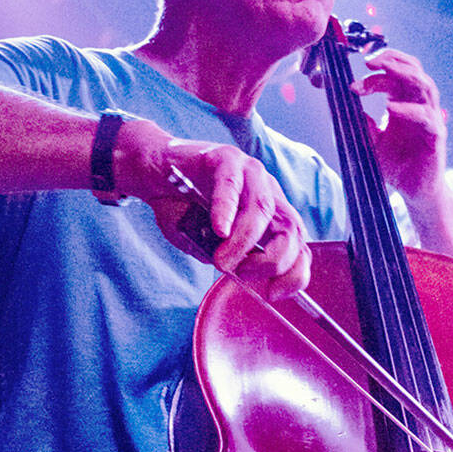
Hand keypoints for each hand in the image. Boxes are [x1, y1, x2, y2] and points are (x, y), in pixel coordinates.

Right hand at [115, 120, 310, 300]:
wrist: (153, 173)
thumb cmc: (183, 208)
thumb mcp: (209, 244)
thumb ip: (228, 258)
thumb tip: (242, 275)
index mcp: (272, 215)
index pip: (299, 245)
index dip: (295, 272)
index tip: (274, 293)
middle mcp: (268, 192)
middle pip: (291, 228)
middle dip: (273, 260)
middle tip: (243, 275)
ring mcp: (250, 173)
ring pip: (263, 209)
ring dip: (245, 241)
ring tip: (222, 260)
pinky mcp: (225, 158)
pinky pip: (231, 185)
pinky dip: (226, 210)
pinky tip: (218, 229)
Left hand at [353, 47, 447, 203]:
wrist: (413, 191)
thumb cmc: (395, 165)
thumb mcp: (371, 141)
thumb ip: (361, 124)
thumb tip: (343, 106)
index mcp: (404, 103)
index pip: (394, 76)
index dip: (374, 74)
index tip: (351, 84)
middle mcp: (419, 106)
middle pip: (413, 70)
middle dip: (392, 59)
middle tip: (369, 58)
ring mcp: (431, 119)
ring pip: (425, 85)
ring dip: (404, 73)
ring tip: (384, 67)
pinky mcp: (436, 136)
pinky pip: (426, 117)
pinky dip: (409, 110)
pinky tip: (391, 108)